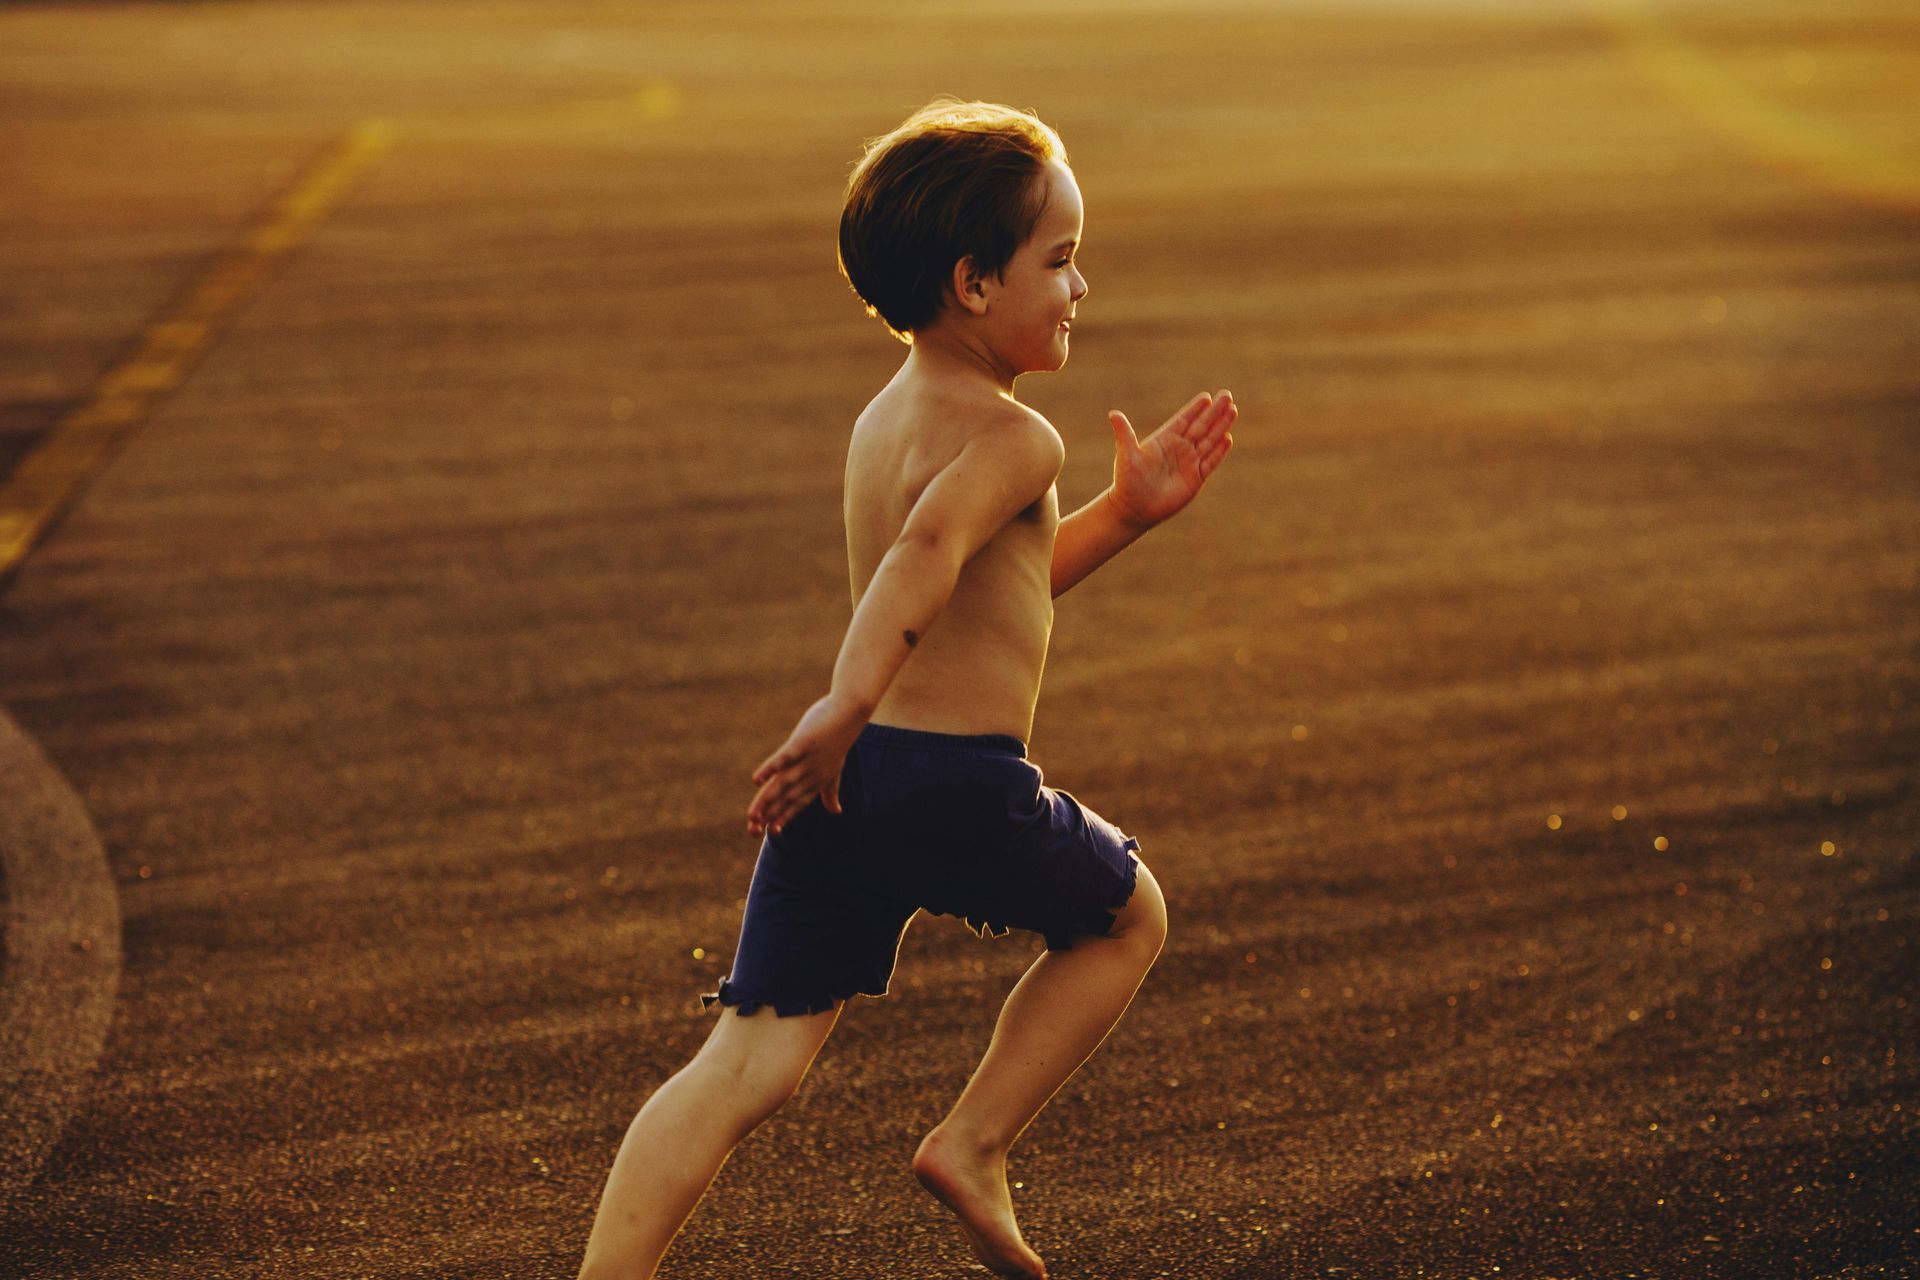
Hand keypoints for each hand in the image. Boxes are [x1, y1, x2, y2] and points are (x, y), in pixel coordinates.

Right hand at [746, 691, 867, 837]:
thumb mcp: (835, 769)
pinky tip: (755, 780)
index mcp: (817, 781)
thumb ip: (831, 791)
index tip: (770, 833)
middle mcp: (811, 774)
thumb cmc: (840, 739)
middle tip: (752, 831)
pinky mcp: (803, 742)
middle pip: (786, 797)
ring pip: (783, 783)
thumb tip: (836, 812)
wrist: (851, 711)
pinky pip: (785, 757)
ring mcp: (807, 759)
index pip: (797, 803)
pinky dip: (770, 768)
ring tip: (752, 816)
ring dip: (767, 800)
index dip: (784, 817)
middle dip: (769, 815)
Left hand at [1106, 389, 1237, 528]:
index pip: (1183, 420)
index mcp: (1164, 440)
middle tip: (1227, 395)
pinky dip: (1219, 451)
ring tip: (1233, 410)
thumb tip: (1113, 414)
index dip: (1195, 409)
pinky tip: (1228, 438)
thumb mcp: (1126, 456)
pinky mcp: (1195, 479)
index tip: (1206, 397)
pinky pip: (1210, 462)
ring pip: (1209, 441)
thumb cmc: (1127, 482)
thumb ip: (1124, 434)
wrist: (1134, 509)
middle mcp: (1178, 449)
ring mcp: (1188, 463)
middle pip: (1200, 426)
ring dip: (1221, 426)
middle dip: (1214, 412)